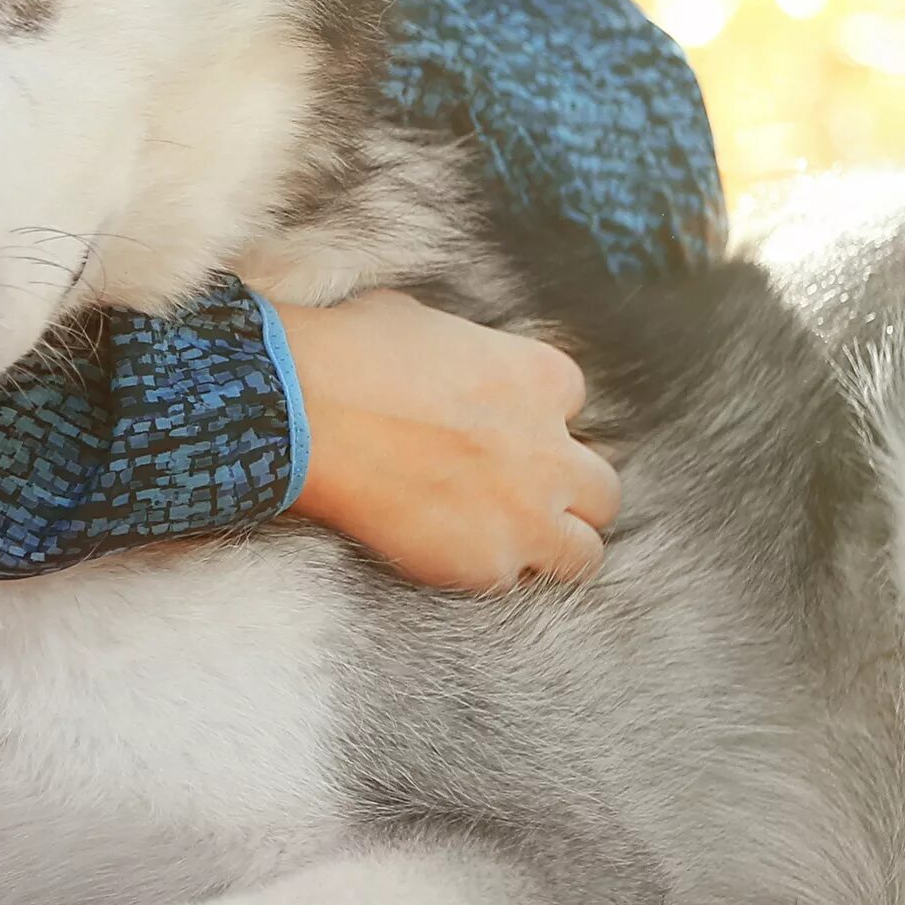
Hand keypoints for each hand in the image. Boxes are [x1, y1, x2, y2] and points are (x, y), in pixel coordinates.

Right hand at [271, 289, 617, 591]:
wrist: (303, 410)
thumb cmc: (350, 351)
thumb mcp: (422, 321)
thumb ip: (463, 351)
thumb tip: (444, 360)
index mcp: (539, 377)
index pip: (574, 404)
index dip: (536, 418)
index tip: (503, 427)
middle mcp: (550, 450)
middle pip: (601, 489)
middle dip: (565, 492)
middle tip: (518, 494)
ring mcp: (525, 514)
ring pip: (585, 551)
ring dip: (551, 546)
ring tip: (506, 543)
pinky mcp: (487, 565)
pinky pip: (513, 583)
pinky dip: (488, 572)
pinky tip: (450, 556)